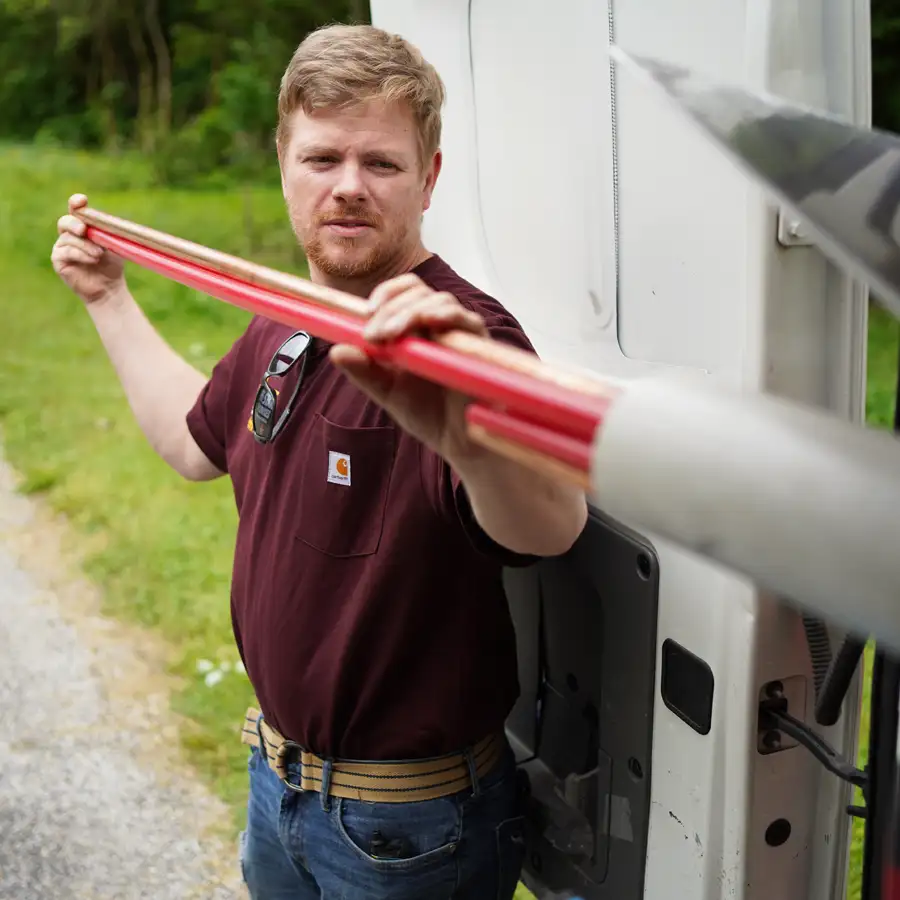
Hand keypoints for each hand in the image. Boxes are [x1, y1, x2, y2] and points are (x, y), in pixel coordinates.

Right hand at [51, 194, 125, 304]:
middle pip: (66, 221)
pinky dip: (81, 254)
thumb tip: (106, 222)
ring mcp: (62, 246)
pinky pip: (66, 251)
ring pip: (68, 238)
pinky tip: (92, 260)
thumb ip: (106, 232)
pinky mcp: (58, 260)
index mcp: (82, 226)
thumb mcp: (112, 245)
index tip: (81, 200)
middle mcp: (69, 234)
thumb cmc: (112, 265)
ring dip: (86, 245)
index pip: (75, 210)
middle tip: (84, 230)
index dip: (76, 203)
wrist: (109, 287)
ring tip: (99, 255)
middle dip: (75, 224)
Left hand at [329, 272, 488, 461]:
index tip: (365, 314)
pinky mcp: (479, 347)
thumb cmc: (427, 414)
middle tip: (373, 335)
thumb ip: (364, 371)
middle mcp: (440, 324)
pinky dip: (447, 316)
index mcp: (417, 328)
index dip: (385, 294)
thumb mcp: (387, 391)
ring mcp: (461, 333)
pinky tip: (428, 323)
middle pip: (418, 292)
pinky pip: (467, 320)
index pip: (404, 292)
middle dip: (391, 309)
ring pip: (440, 300)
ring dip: (411, 311)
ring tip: (390, 336)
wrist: (456, 442)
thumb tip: (336, 351)